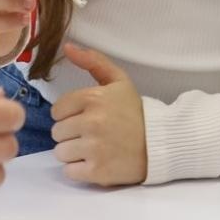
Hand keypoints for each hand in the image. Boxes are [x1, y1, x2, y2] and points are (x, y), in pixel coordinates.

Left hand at [50, 42, 147, 185]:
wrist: (161, 143)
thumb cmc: (135, 111)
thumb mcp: (118, 80)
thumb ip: (93, 61)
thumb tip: (66, 46)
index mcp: (93, 98)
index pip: (57, 110)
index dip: (70, 114)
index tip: (86, 117)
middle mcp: (91, 122)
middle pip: (57, 132)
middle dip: (71, 133)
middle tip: (92, 134)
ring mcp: (94, 148)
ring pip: (60, 152)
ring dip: (74, 153)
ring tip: (94, 148)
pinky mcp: (97, 172)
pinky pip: (69, 172)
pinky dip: (79, 170)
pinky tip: (95, 162)